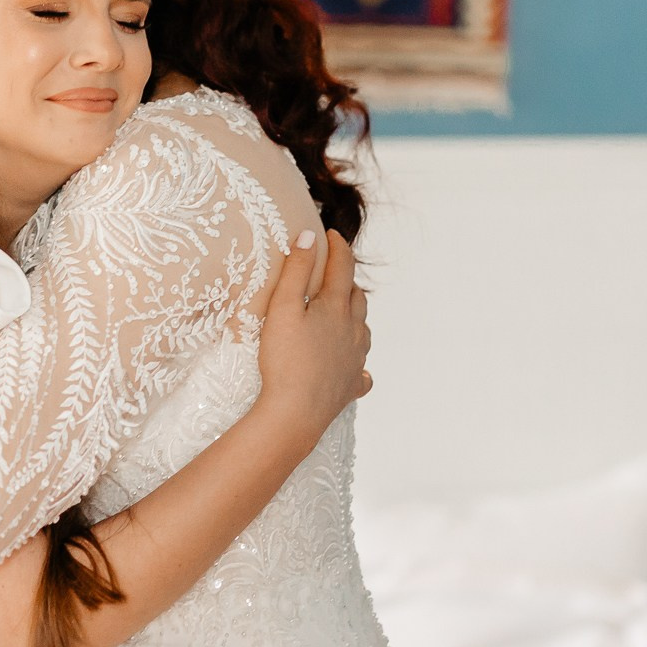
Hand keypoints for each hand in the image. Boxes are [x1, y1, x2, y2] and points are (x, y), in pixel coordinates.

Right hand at [255, 228, 371, 436]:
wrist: (295, 413)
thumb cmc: (284, 359)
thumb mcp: (282, 308)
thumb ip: (296, 270)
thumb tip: (308, 237)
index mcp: (336, 308)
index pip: (343, 267)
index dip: (338, 246)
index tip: (331, 233)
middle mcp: (353, 331)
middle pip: (357, 297)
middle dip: (347, 280)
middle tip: (333, 273)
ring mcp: (355, 360)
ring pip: (364, 330)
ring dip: (355, 317)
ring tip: (343, 313)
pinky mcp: (350, 386)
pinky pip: (361, 372)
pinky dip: (358, 364)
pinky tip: (355, 367)